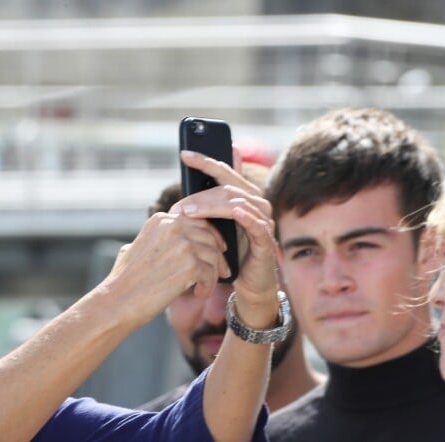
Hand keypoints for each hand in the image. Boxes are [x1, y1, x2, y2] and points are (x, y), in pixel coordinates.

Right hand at [102, 210, 229, 330]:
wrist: (118, 301)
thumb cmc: (126, 280)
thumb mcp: (138, 246)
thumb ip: (159, 237)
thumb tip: (177, 238)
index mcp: (161, 220)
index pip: (198, 221)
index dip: (211, 237)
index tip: (218, 250)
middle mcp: (173, 226)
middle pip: (210, 237)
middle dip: (218, 255)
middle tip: (223, 271)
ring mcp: (183, 244)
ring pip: (214, 256)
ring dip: (213, 274)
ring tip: (204, 287)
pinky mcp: (190, 265)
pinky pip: (211, 274)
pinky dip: (207, 286)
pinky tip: (198, 294)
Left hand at [172, 150, 279, 327]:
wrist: (249, 283)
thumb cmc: (233, 253)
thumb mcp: (218, 224)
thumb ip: (212, 201)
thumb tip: (199, 176)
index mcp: (246, 196)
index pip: (226, 172)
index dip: (206, 161)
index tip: (184, 154)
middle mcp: (258, 204)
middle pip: (228, 189)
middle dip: (200, 195)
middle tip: (178, 207)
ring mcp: (264, 221)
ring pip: (238, 204)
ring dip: (210, 207)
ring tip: (188, 214)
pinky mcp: (266, 240)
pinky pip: (257, 225)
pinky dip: (246, 216)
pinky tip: (235, 212)